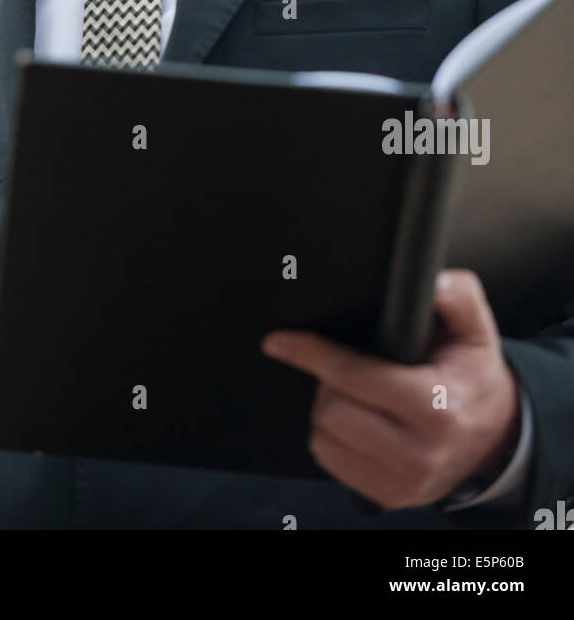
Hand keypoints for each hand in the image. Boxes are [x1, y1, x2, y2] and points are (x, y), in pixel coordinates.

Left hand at [260, 269, 520, 508]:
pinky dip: (332, 437)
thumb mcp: (476, 331)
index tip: (281, 341)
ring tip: (354, 394)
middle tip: (349, 367)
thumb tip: (436, 280)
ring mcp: (403, 481)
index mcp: (436, 408)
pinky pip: (330, 462)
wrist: (497, 438)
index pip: (352, 376)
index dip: (311, 352)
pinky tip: (356, 421)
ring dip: (327, 410)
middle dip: (328, 380)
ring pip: (324, 437)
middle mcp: (418, 452)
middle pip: (331, 408)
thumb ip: (459, 295)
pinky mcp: (389, 497)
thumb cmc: (475, 379)